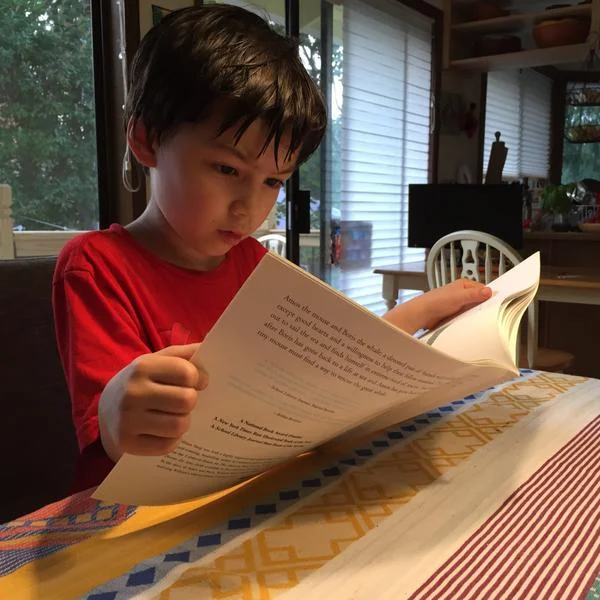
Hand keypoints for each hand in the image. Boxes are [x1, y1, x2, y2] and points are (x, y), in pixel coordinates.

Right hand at [98, 343, 207, 461]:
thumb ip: (185, 354)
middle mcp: (132, 393)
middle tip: (184, 401)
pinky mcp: (127, 443)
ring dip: (183, 421)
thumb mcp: (159, 360)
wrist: (106, 408)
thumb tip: (210, 347)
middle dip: (191, 401)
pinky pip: (167, 446)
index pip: (186, 373)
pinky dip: (172, 439)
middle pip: (186, 400)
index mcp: (142, 367)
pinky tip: (164, 431)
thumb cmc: (144, 381)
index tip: (195, 382)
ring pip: (179, 425)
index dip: (198, 378)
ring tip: (175, 415)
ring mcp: (127, 420)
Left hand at [383, 279, 491, 333]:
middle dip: (482, 306)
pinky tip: (470, 324)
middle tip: (489, 313)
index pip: (483, 289)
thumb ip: (474, 294)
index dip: (489, 296)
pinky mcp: (454, 314)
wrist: (421, 315)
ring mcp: (457, 304)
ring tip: (480, 320)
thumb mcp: (458, 297)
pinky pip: (466, 317)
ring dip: (475, 315)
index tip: (496, 303)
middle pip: (478, 300)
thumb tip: (488, 292)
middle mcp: (461, 294)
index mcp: (463, 285)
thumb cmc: (434, 301)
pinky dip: (468, 320)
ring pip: (472, 309)